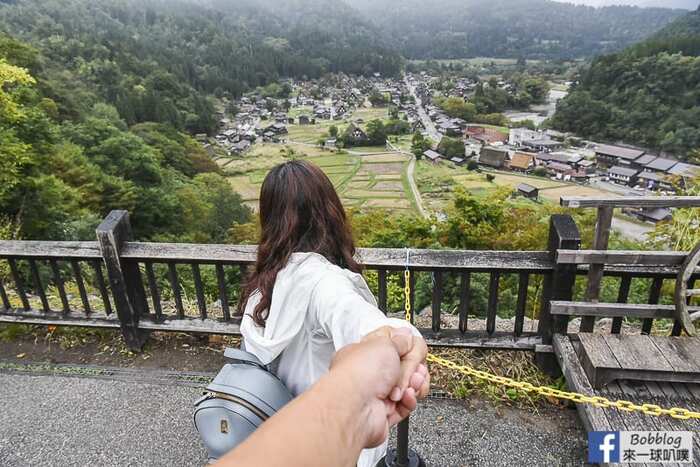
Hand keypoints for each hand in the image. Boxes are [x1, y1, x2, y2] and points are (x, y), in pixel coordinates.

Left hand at [330, 327, 429, 447]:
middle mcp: (372, 372)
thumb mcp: (384, 343)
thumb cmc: (360, 374)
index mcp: (367, 352)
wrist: (355, 408)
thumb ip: (399, 339)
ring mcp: (379, 393)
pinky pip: (407, 404)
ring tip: (407, 385)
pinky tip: (405, 396)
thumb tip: (406, 335)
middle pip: (406, 365)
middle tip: (407, 369)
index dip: (405, 347)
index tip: (408, 349)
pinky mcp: (387, 412)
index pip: (393, 345)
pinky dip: (410, 400)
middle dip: (412, 367)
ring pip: (410, 385)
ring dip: (413, 384)